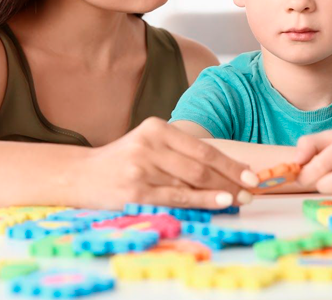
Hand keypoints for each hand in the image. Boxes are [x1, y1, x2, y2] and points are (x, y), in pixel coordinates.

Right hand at [77, 117, 258, 209]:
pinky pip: (176, 198)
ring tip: (240, 200)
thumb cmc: (122, 162)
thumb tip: (225, 171)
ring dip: (221, 193)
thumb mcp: (149, 146)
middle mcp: (149, 145)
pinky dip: (201, 201)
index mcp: (156, 128)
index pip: (202, 148)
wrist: (79, 174)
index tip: (251, 175)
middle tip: (251, 192)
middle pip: (201, 166)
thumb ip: (180, 153)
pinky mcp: (134, 192)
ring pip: (192, 182)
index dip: (230, 163)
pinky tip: (219, 203)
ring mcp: (141, 169)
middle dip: (231, 180)